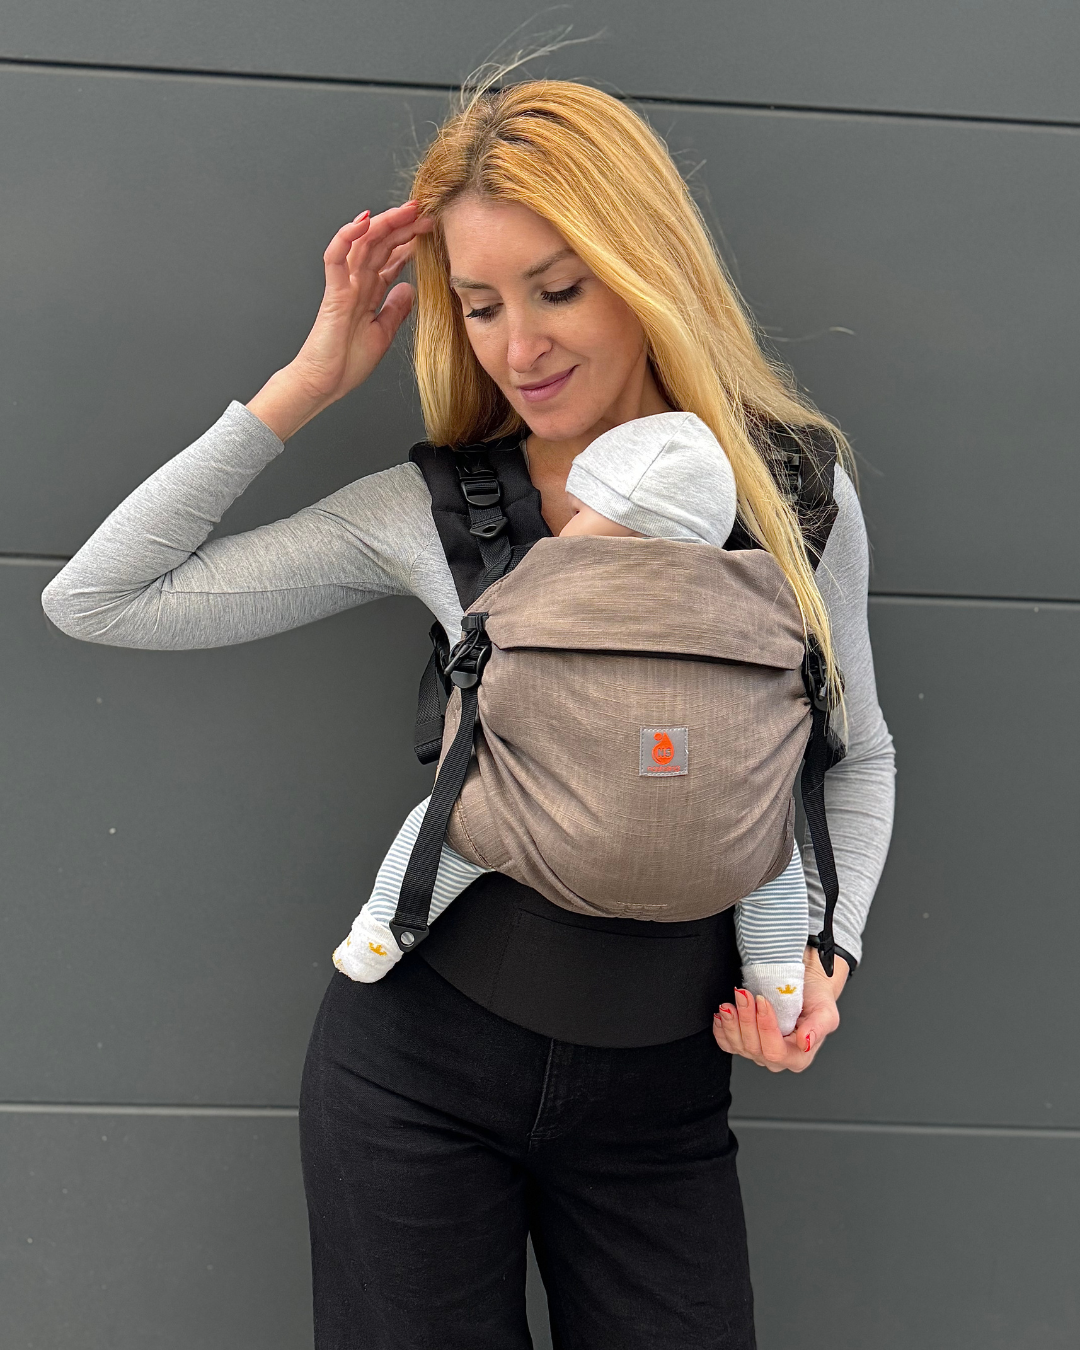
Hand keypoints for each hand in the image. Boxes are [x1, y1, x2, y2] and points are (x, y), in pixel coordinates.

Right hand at [247, 201, 434, 440]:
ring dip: (383, 224)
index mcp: (368, 293)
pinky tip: (363, 222)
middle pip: (379, 245)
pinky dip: (347, 237)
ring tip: (404, 210)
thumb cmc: (346, 363)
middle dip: (401, 226)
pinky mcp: (333, 294)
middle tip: (423, 211)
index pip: (389, 258)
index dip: (408, 241)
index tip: (429, 229)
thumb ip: (395, 309)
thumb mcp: (383, 333)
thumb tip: (409, 289)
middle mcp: (356, 285)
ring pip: (362, 244)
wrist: (324, 384)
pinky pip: (336, 258)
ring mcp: (344, 286)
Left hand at [712, 945, 848, 1071]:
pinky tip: (721, 1016)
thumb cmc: (816, 1000)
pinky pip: (727, 1044)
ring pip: (738, 1045)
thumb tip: (805, 1042)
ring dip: (731, 1022)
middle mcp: (777, 1059)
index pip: (775, 1050)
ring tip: (730, 1002)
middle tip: (744, 994)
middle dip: (746, 1019)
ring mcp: (758, 1052)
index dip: (765, 1027)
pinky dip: (721, 1030)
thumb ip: (817, 1029)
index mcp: (798, 1057)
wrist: (804, 987)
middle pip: (754, 1047)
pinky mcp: (744, 1042)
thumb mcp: (826, 1012)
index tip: (762, 1001)